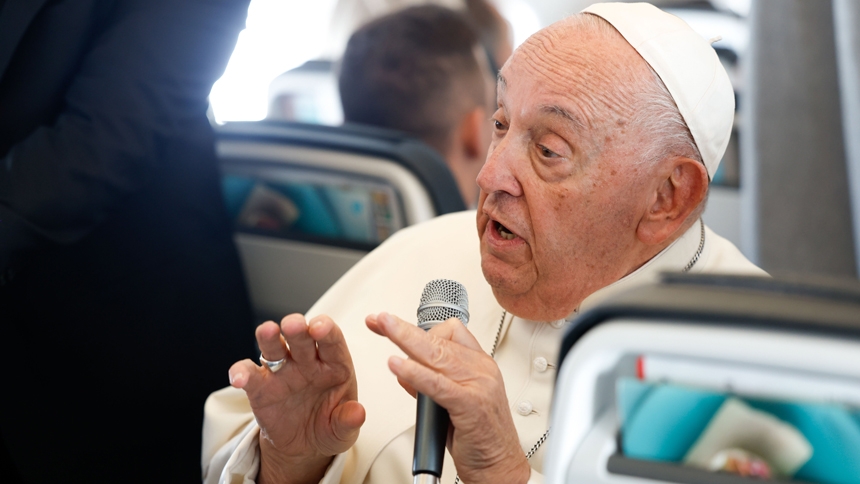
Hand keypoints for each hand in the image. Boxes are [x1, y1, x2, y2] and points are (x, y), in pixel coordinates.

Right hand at [229, 314, 365, 483]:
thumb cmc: (329, 429)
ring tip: (268, 331)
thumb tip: (358, 413)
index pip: (332, 340)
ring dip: (269, 337)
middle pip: (301, 336)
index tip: (320, 327)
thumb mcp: (342, 431)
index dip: (326, 330)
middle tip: (293, 324)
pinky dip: (241, 372)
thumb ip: (348, 421)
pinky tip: (238, 377)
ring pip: (274, 346)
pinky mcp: (259, 387)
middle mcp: (307, 361)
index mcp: (334, 365)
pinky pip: (248, 374)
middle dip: (297, 327)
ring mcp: (282, 371)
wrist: (303, 448)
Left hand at [366, 313, 529, 483]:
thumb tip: (404, 369)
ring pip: (437, 354)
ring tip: (384, 329)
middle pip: (439, 337)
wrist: (500, 468)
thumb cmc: (479, 439)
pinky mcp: (471, 403)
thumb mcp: (452, 404)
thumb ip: (430, 384)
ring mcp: (479, 384)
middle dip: (403, 327)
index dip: (417, 326)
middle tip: (380, 319)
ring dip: (406, 339)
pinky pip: (437, 383)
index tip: (390, 323)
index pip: (449, 331)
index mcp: (480, 365)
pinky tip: (397, 366)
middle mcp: (481, 369)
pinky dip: (415, 373)